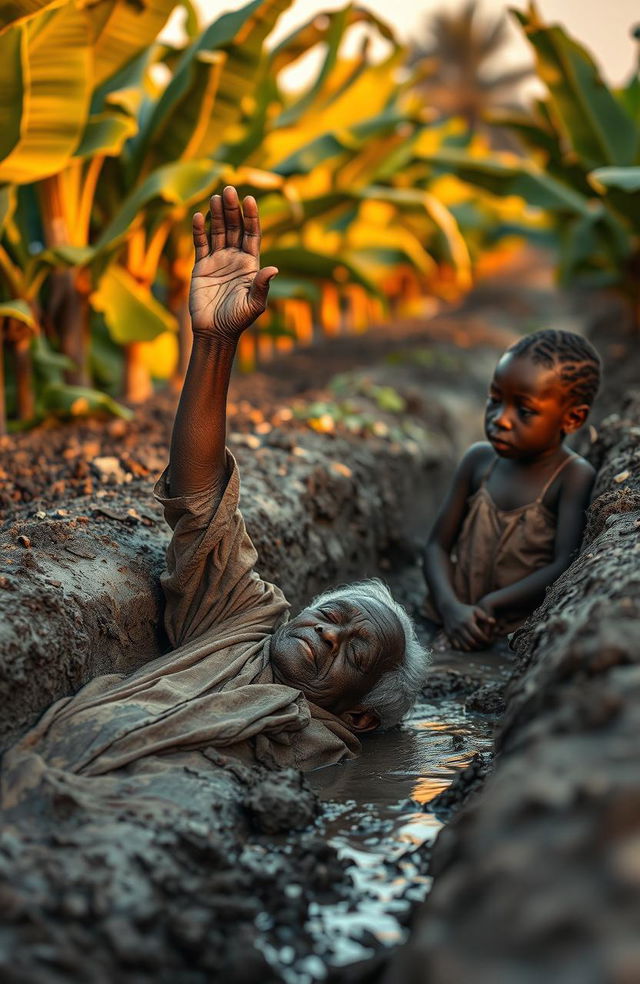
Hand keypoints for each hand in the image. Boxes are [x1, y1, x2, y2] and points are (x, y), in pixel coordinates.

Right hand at [189, 186, 277, 341]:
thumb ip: (262, 286)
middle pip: (234, 228)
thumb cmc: (237, 320)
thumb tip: (273, 270)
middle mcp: (235, 258)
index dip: (251, 217)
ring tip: (216, 197)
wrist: (214, 332)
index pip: (252, 234)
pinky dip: (199, 230)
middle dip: (232, 210)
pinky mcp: (201, 266)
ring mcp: (217, 260)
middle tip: (230, 190)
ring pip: (217, 232)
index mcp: (250, 264)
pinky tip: (199, 216)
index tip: (250, 199)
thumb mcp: (254, 305)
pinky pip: (200, 244)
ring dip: (217, 214)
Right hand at [441, 600, 495, 651]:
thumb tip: (493, 622)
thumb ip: (485, 617)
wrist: (449, 608)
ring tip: (477, 646)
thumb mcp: (475, 610)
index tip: (489, 641)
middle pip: (471, 642)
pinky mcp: (448, 635)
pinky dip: (463, 648)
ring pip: (464, 646)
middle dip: (479, 645)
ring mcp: (453, 632)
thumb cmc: (465, 610)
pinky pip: (457, 646)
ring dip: (472, 648)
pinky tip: (468, 645)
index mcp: (467, 621)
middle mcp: (459, 627)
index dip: (485, 639)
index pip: (478, 634)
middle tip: (484, 645)